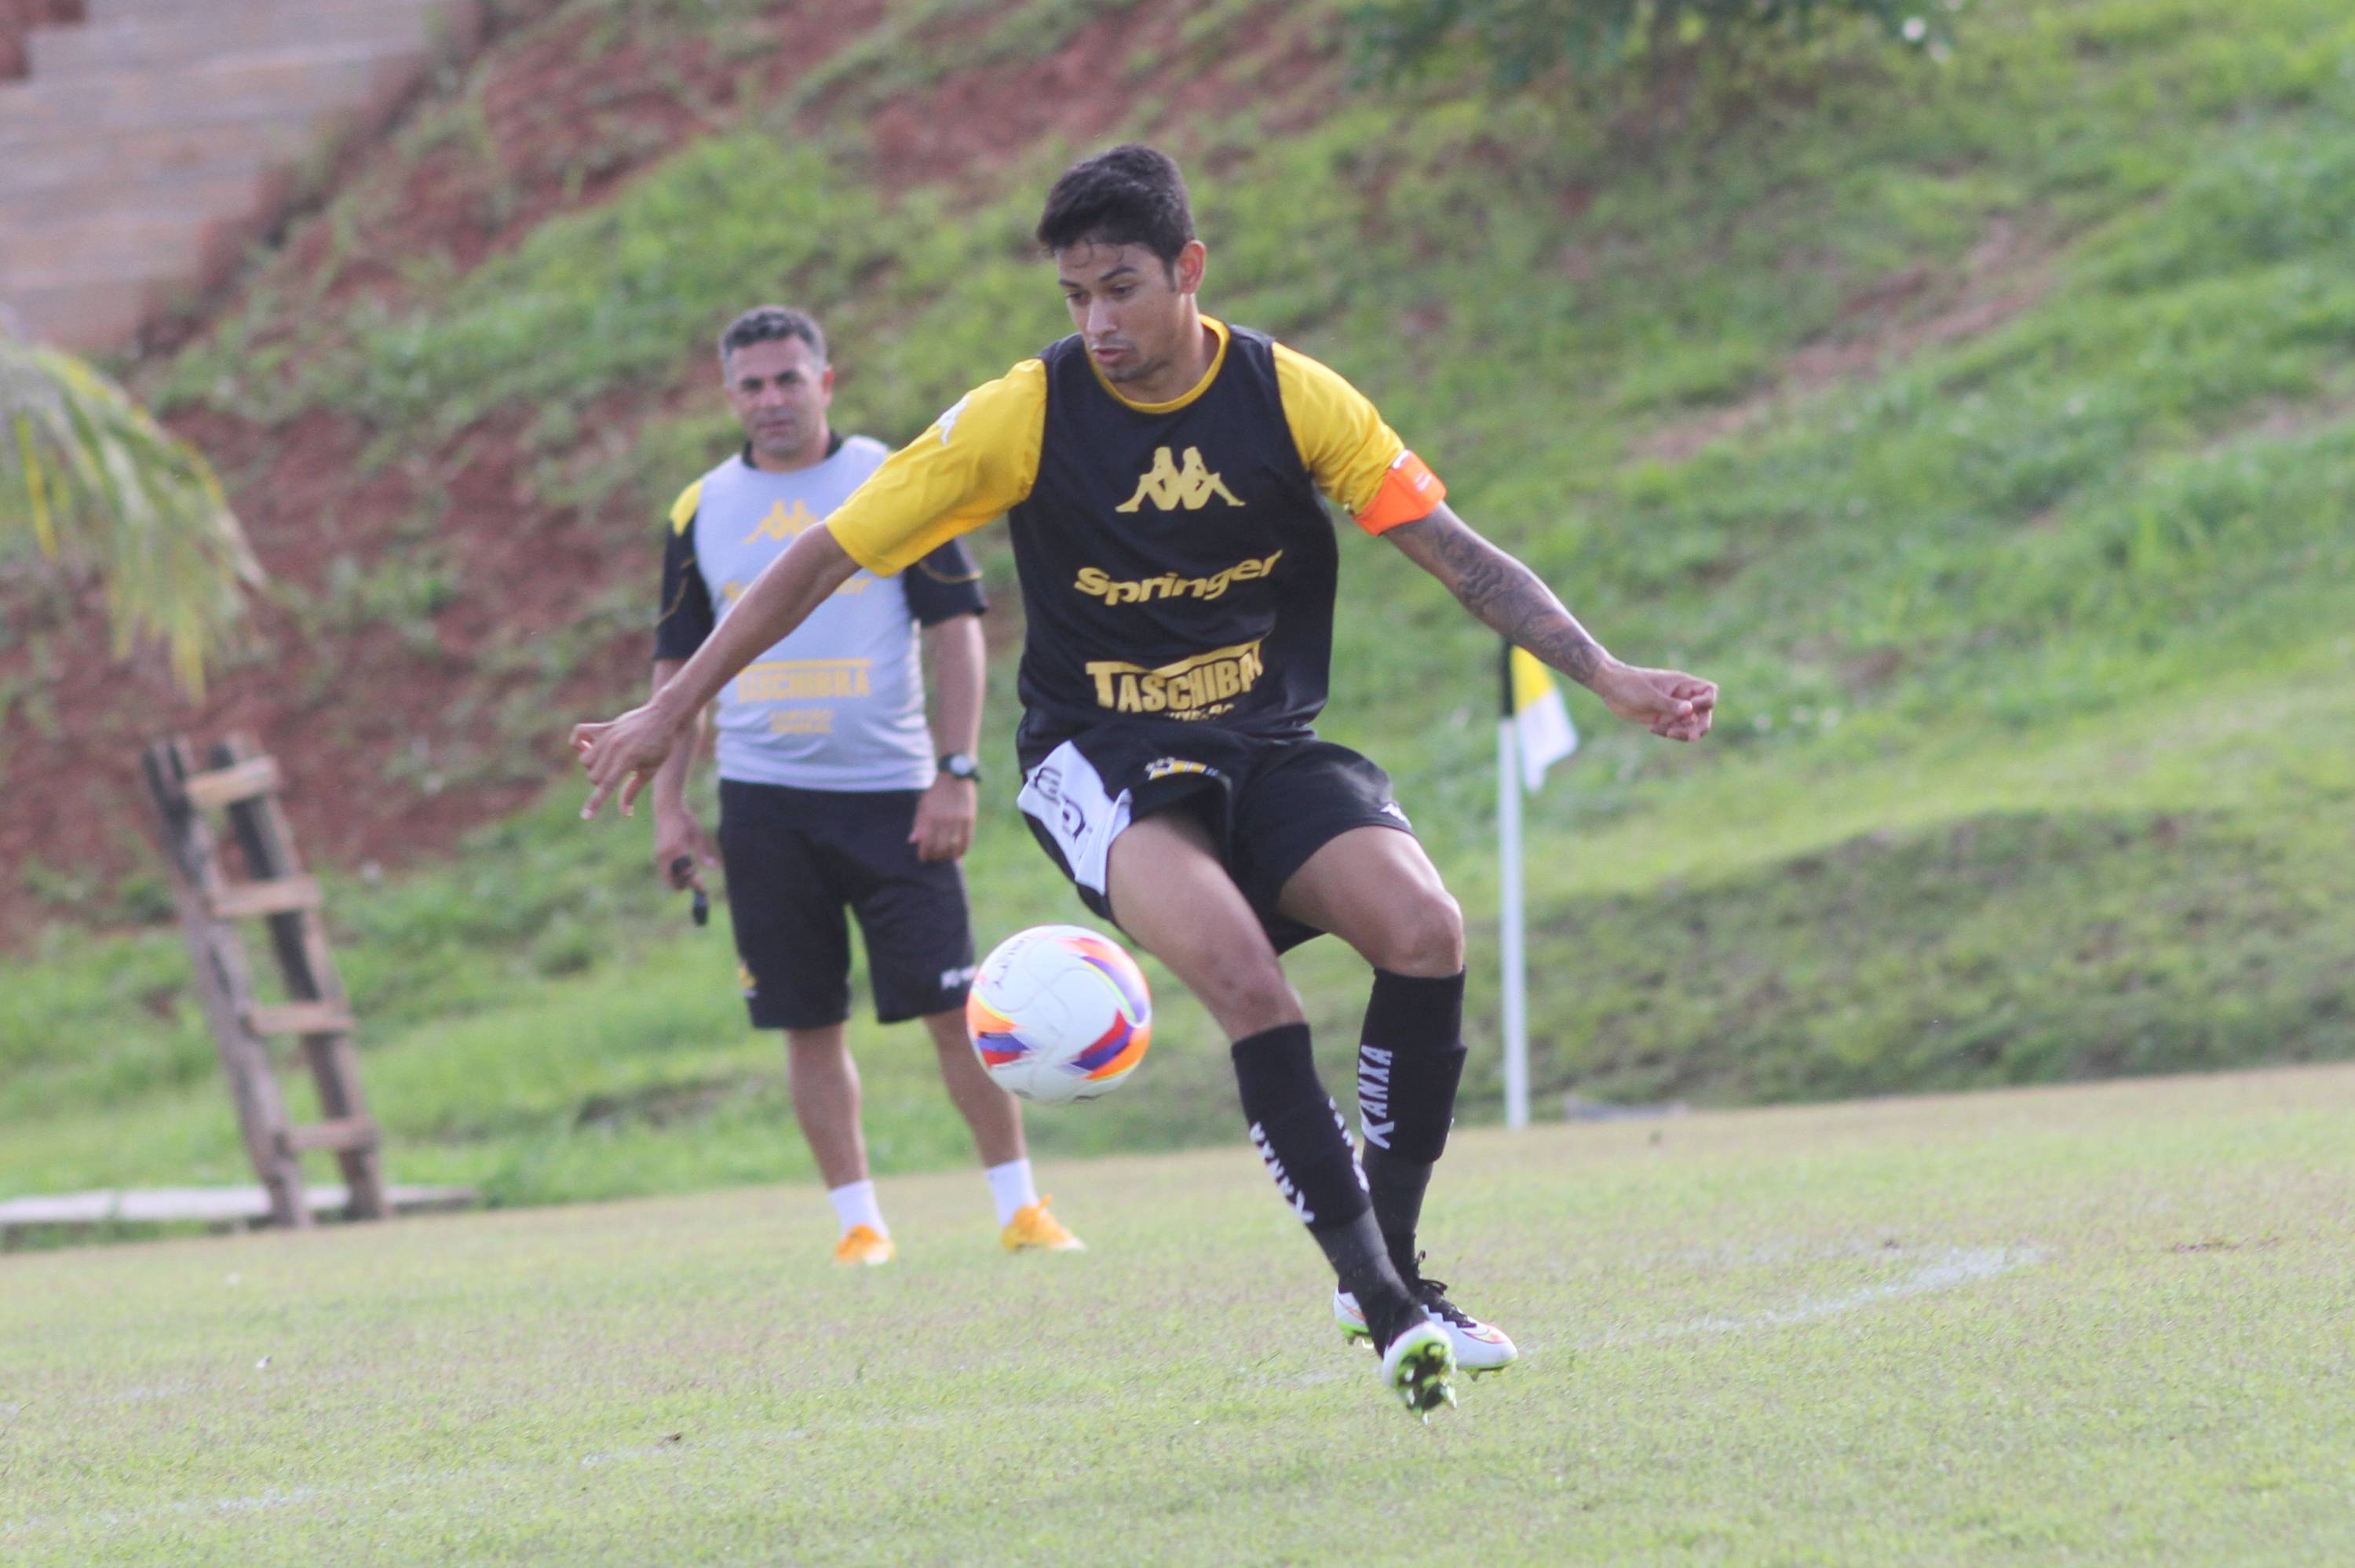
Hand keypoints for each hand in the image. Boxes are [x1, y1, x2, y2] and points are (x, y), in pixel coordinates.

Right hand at [572, 701, 686, 818]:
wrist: (664, 717)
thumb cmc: (661, 747)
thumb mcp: (650, 771)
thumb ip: (632, 791)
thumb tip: (626, 814)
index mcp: (628, 759)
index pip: (607, 786)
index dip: (595, 803)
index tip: (585, 817)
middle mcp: (615, 747)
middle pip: (593, 776)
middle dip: (601, 782)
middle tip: (617, 775)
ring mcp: (608, 735)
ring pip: (585, 760)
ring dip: (593, 767)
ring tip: (608, 762)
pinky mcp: (605, 726)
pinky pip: (579, 732)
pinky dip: (578, 741)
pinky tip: (585, 746)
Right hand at [654, 806, 715, 891]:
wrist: (667, 809)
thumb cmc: (685, 819)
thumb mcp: (697, 834)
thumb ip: (703, 853)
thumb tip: (713, 867)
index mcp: (678, 850)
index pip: (687, 874)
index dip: (696, 884)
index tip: (704, 890)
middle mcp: (665, 855)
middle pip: (674, 881)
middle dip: (686, 885)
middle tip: (698, 885)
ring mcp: (659, 855)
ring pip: (668, 878)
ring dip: (679, 881)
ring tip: (692, 877)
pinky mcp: (657, 854)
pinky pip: (665, 871)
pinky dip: (674, 875)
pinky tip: (683, 870)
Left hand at [909, 774, 976, 862]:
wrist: (955, 776)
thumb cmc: (936, 793)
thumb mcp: (923, 805)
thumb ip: (918, 823)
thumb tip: (912, 841)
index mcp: (929, 816)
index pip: (925, 843)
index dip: (924, 854)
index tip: (923, 858)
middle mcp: (943, 819)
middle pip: (939, 848)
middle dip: (935, 856)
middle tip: (934, 858)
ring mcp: (957, 820)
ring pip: (953, 847)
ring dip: (948, 856)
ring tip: (946, 857)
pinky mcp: (969, 819)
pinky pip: (966, 841)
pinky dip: (962, 851)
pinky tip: (958, 855)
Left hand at [1591, 659, 1717, 741]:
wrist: (1610, 688)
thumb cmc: (1630, 685)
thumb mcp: (1649, 695)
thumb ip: (1669, 704)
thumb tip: (1690, 711)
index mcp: (1683, 684)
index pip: (1709, 692)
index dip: (1705, 703)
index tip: (1690, 709)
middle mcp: (1682, 697)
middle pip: (1705, 714)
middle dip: (1698, 727)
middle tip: (1688, 737)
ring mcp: (1674, 709)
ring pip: (1691, 725)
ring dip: (1683, 733)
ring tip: (1666, 732)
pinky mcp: (1664, 719)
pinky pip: (1676, 730)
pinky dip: (1669, 734)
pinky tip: (1652, 729)